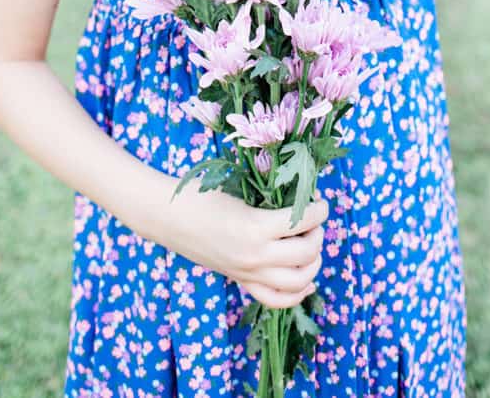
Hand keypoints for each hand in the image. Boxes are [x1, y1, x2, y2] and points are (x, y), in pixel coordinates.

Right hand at [163, 177, 328, 310]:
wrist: (169, 217)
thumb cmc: (202, 194)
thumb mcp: (239, 190)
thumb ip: (268, 197)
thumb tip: (300, 195)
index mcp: (255, 227)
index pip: (303, 221)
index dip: (319, 210)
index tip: (320, 202)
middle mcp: (255, 256)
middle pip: (306, 253)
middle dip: (317, 234)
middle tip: (314, 221)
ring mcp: (248, 273)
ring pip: (297, 281)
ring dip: (313, 263)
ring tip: (310, 245)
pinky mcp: (241, 281)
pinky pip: (276, 299)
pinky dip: (297, 293)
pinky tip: (306, 280)